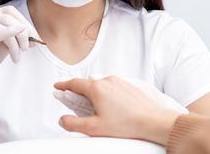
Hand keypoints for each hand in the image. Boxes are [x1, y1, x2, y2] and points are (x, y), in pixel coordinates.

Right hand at [0, 6, 38, 116]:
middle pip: (8, 15)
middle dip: (24, 30)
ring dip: (17, 41)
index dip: (24, 21)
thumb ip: (17, 38)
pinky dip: (9, 34)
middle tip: (29, 46)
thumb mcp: (6, 45)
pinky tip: (17, 46)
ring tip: (17, 56)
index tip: (34, 36)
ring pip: (5, 24)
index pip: (10, 12)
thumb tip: (34, 37)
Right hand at [54, 76, 180, 144]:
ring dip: (94, 93)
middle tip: (74, 101)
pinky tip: (110, 107)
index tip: (58, 86)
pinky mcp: (128, 85)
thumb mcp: (94, 128)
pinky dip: (106, 93)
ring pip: (100, 85)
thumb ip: (73, 124)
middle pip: (87, 83)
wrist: (152, 121)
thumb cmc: (126, 124)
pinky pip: (112, 86)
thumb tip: (62, 119)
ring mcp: (119, 81)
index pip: (74, 83)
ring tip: (95, 108)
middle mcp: (107, 81)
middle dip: (78, 91)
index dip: (63, 85)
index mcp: (96, 88)